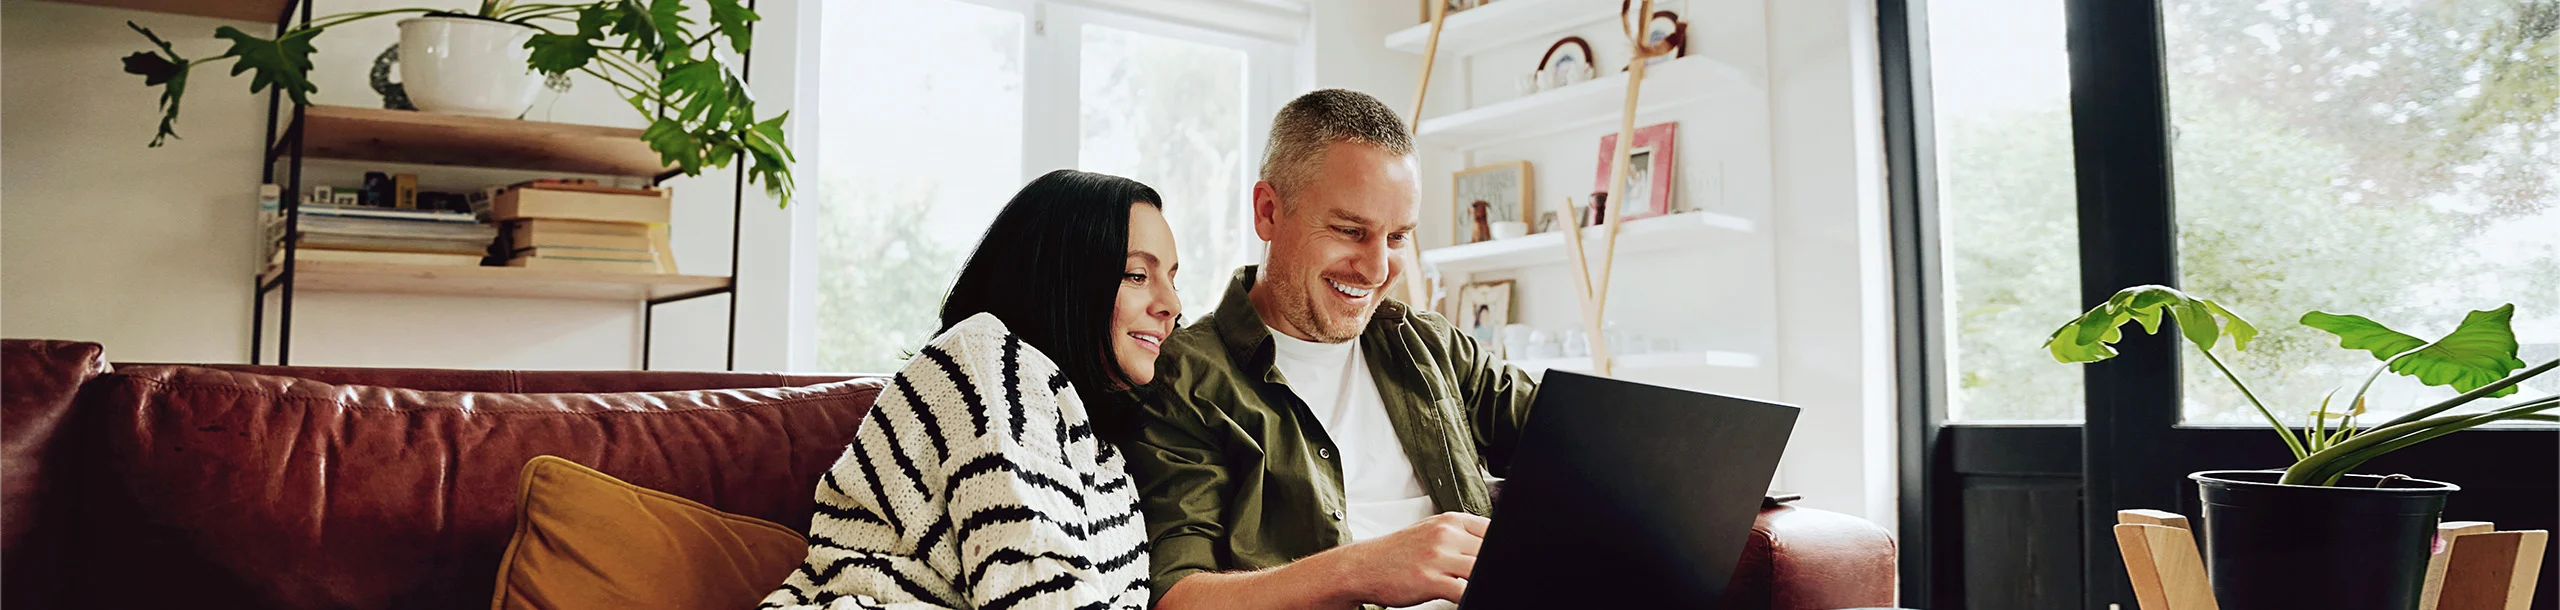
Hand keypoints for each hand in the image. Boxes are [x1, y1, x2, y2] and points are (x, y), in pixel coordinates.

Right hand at [1317, 512, 1488, 606]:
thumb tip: (1490, 547)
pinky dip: (1473, 595)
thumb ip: (1461, 537)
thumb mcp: (1432, 533)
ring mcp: (1438, 557)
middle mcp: (1446, 535)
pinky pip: (1464, 590)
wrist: (1362, 566)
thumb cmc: (1398, 554)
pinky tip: (1470, 596)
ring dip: (1486, 580)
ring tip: (1485, 587)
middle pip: (1490, 551)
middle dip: (1496, 567)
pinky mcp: (1430, 580)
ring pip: (1481, 569)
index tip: (1508, 558)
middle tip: (1497, 576)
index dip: (1504, 548)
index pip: (1494, 531)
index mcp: (1451, 521)